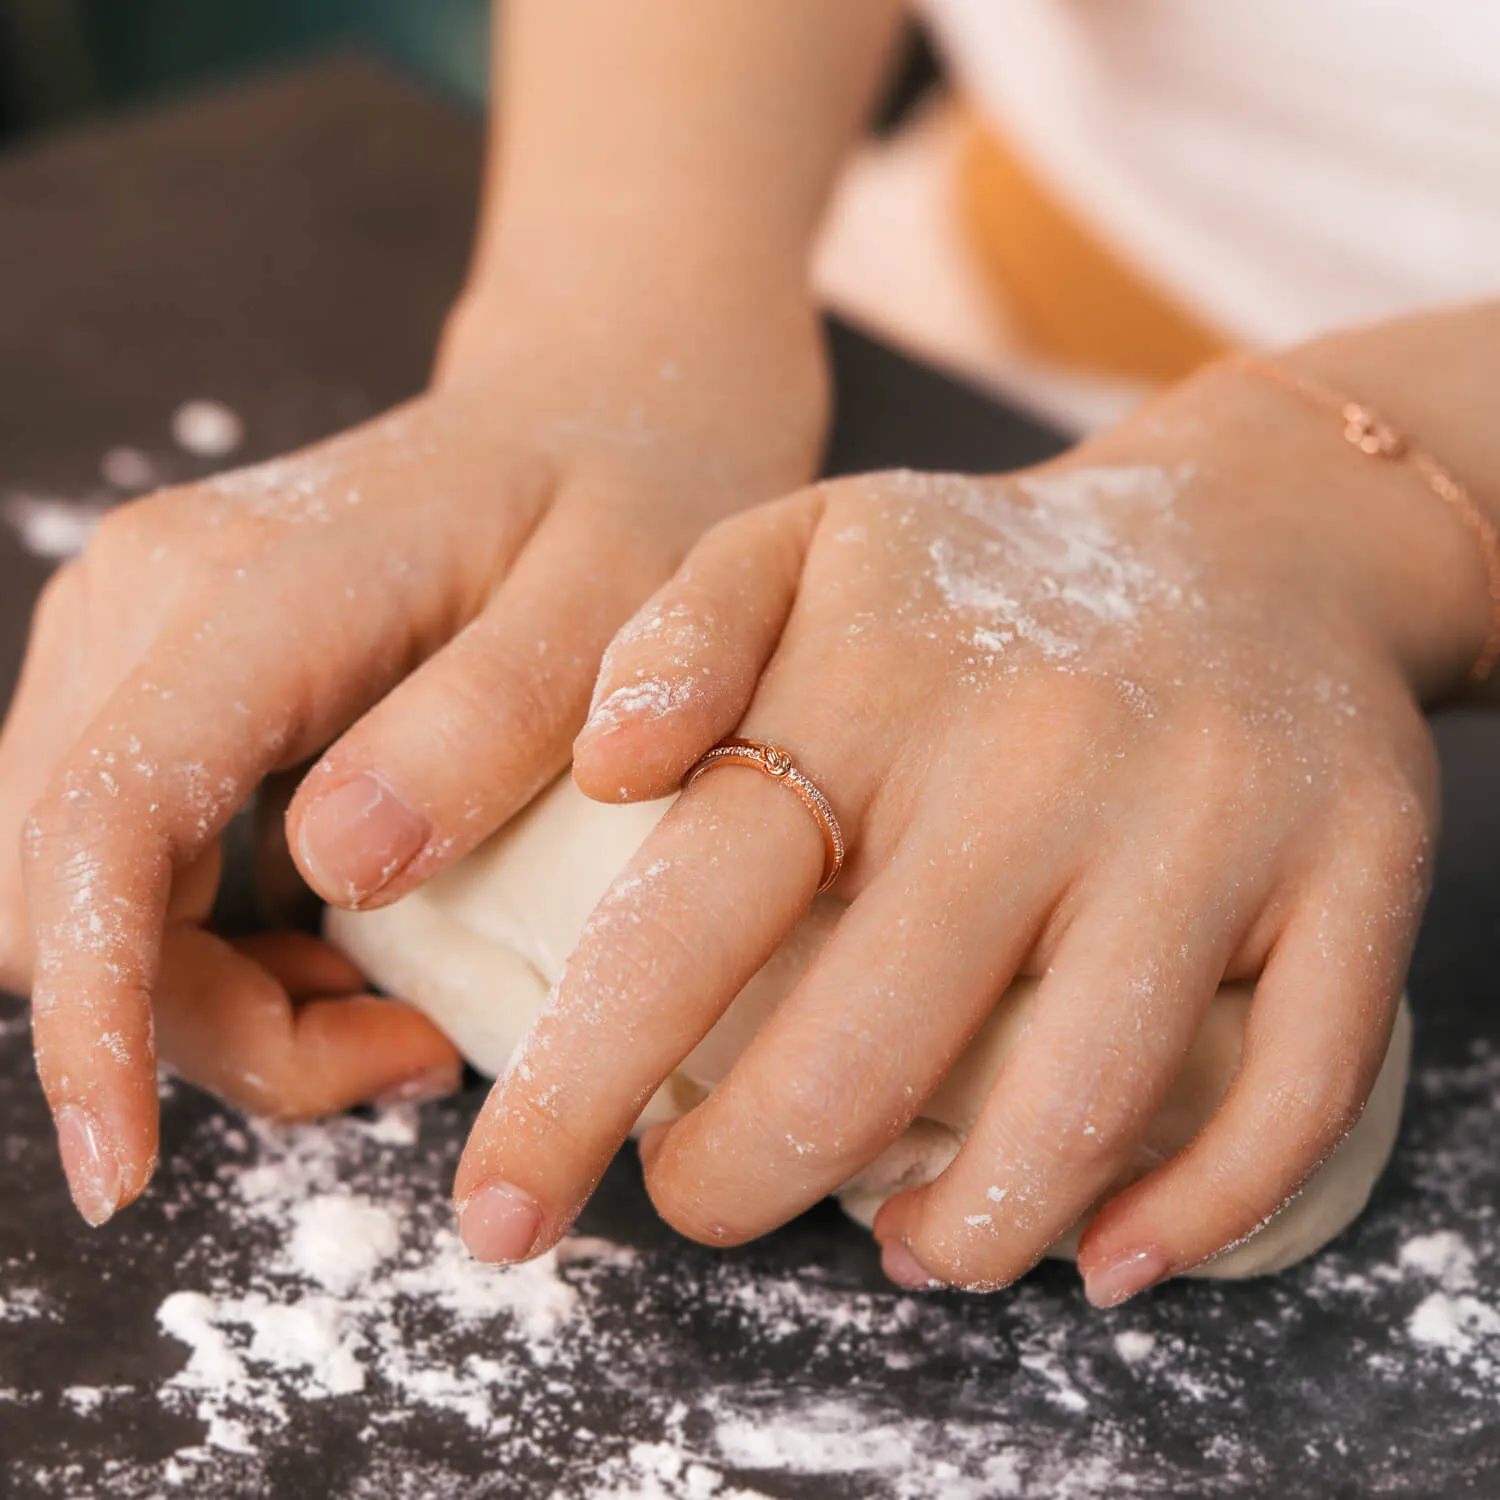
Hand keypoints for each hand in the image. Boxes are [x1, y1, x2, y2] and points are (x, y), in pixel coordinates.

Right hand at [0, 270, 826, 1225]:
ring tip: (398, 1007)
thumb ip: (485, 721)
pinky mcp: (168, 678)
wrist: (596, 415)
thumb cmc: (629, 503)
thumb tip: (337, 866)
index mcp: (251, 588)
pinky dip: (222, 944)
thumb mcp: (617, 604)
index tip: (126, 1173)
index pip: (102, 826)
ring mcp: (140, 637)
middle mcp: (148, 604)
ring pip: (85, 891)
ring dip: (214, 994)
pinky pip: (138, 859)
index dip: (94, 1017)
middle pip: (65, 891)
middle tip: (402, 1049)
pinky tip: (360, 946)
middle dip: (200, 1023)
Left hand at [452, 359, 1476, 1298]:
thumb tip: (607, 773)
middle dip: (741, 1183)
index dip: (576, 1090)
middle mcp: (1037, 761)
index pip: (685, 924)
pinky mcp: (1353, 875)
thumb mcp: (805, 544)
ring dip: (962, 1234)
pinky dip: (1183, 1216)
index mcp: (873, 688)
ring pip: (1071, 1112)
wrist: (1254, 538)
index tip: (504, 1205)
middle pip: (859, 1057)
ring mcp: (1207, 824)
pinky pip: (1288, 1100)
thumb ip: (676, 635)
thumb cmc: (986, 579)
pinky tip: (1101, 1253)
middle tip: (702, 1199)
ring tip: (905, 1242)